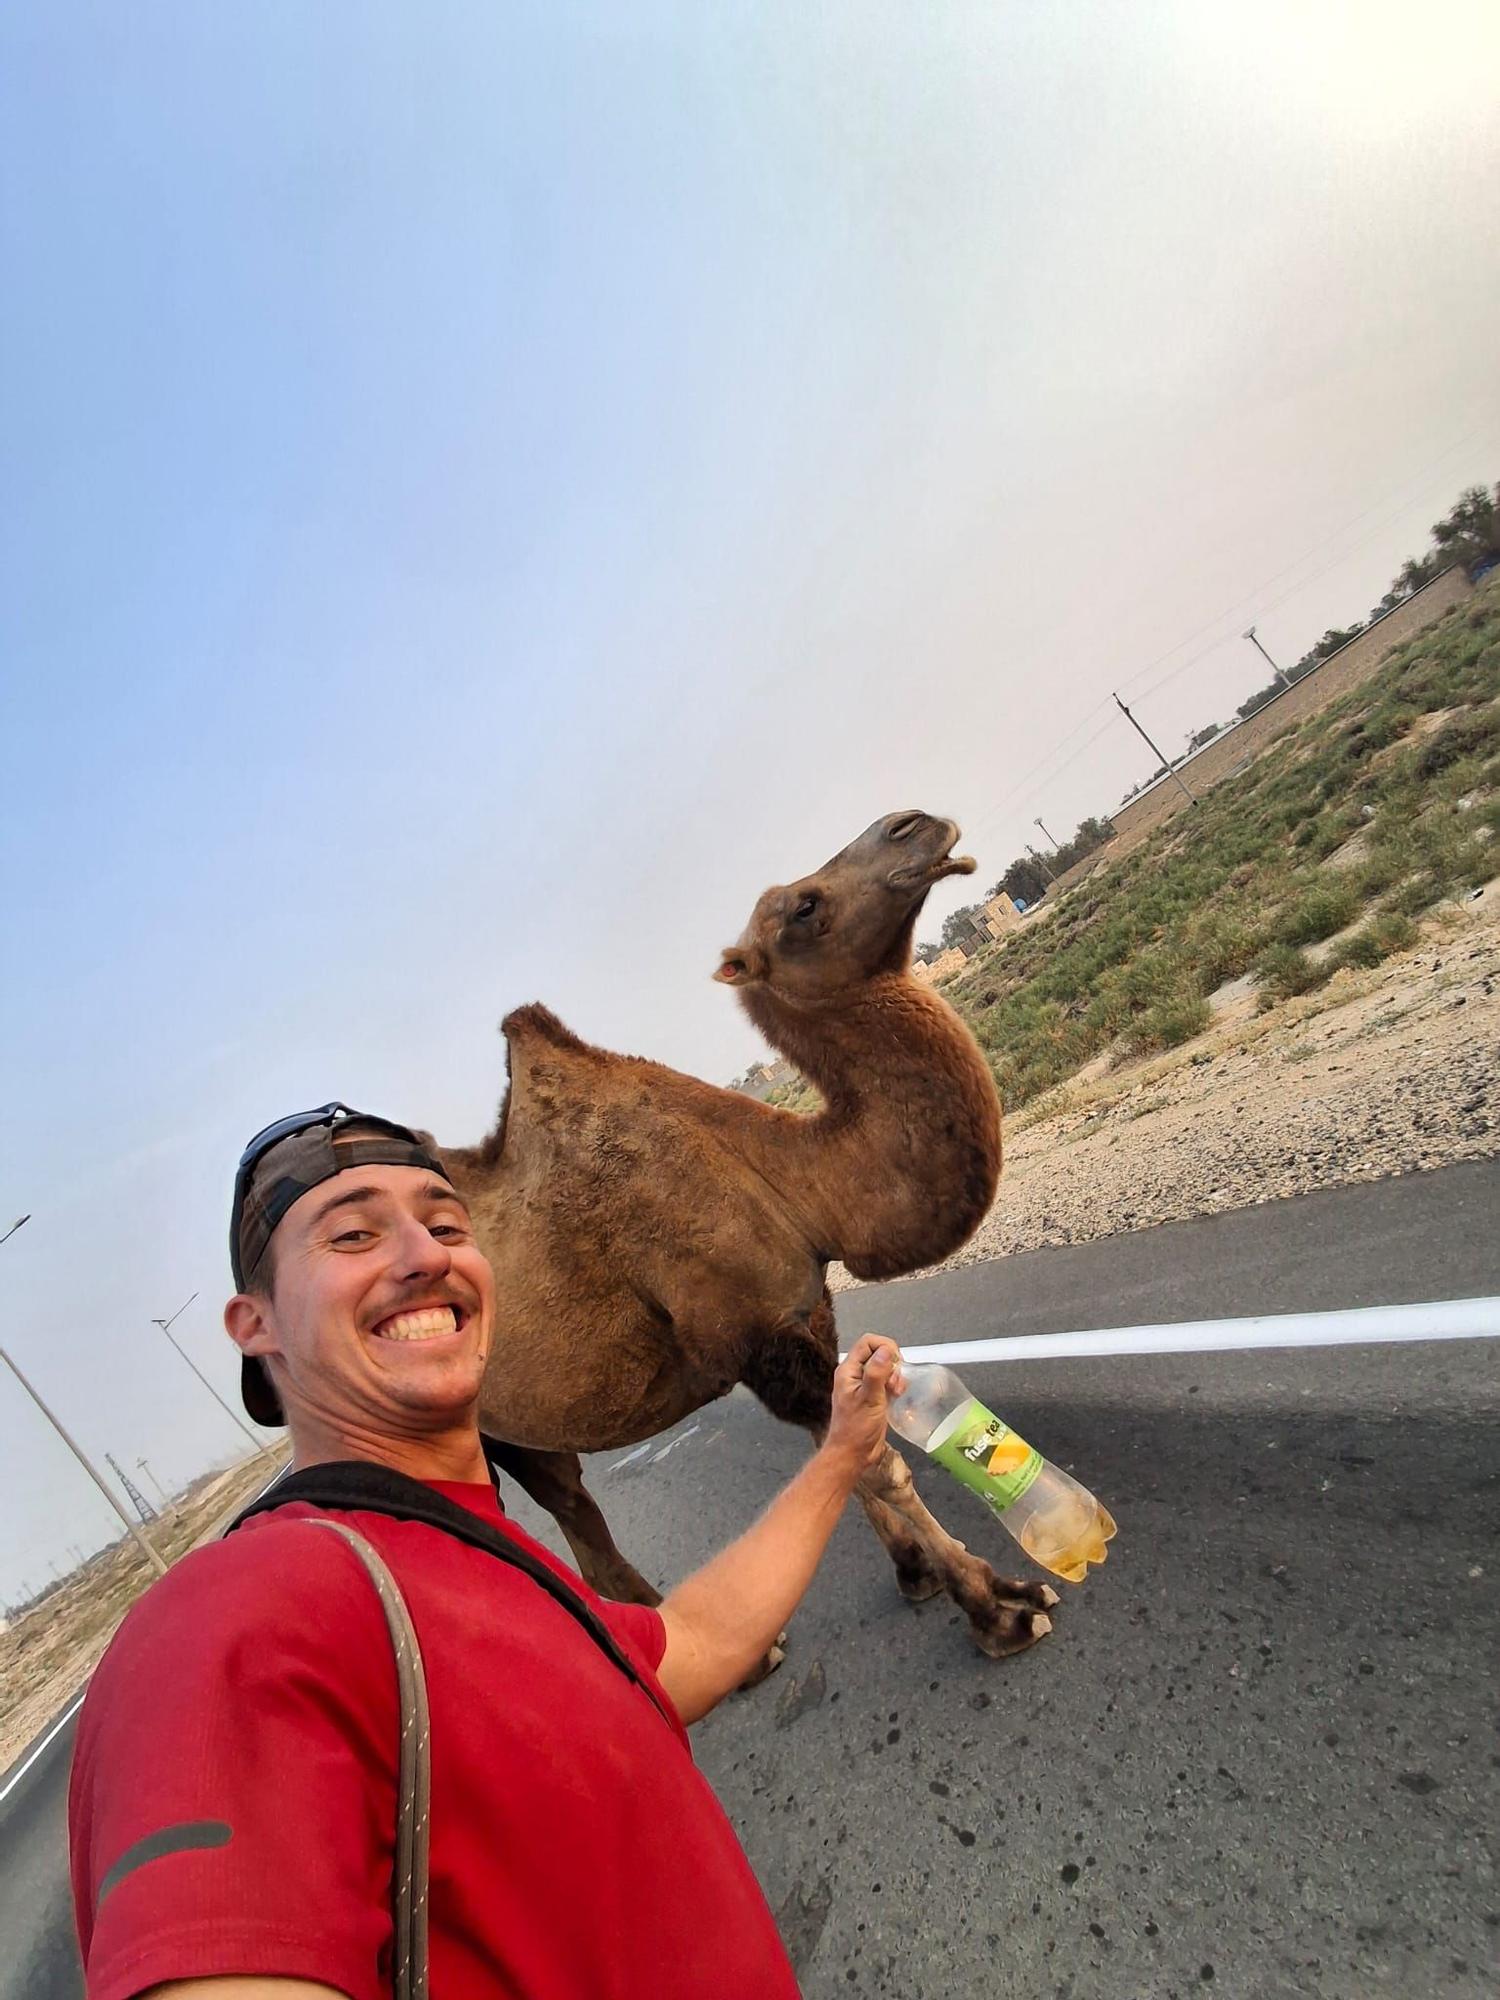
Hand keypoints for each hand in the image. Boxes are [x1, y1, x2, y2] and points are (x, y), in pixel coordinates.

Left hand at [822, 1335, 905, 1480]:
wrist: (852, 1454)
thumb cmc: (857, 1429)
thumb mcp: (869, 1399)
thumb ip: (876, 1373)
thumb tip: (886, 1350)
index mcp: (848, 1370)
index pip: (867, 1342)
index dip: (885, 1347)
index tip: (896, 1362)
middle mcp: (854, 1374)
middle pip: (877, 1353)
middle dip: (891, 1363)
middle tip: (894, 1382)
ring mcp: (863, 1385)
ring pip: (883, 1367)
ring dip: (894, 1375)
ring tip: (896, 1391)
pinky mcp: (872, 1396)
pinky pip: (886, 1381)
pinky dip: (894, 1385)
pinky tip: (896, 1396)